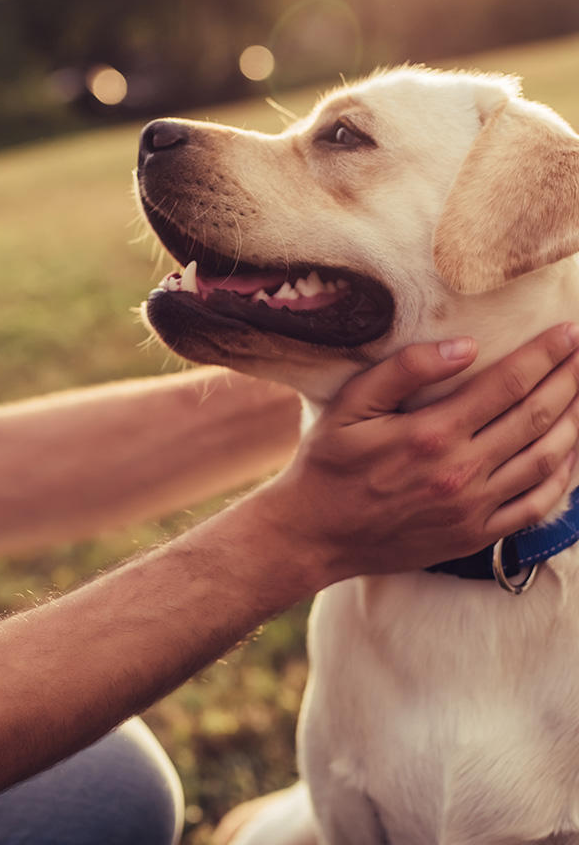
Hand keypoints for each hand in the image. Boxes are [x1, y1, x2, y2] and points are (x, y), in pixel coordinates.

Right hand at [266, 324, 578, 580]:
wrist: (314, 534)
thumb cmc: (327, 464)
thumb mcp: (349, 406)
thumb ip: (404, 370)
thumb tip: (466, 347)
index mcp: (431, 433)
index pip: (507, 384)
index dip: (545, 355)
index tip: (570, 331)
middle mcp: (460, 472)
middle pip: (536, 417)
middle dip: (570, 380)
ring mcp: (472, 508)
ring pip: (546, 460)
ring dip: (575, 423)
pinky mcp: (474, 536)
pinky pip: (536, 506)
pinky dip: (564, 478)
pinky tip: (571, 455)